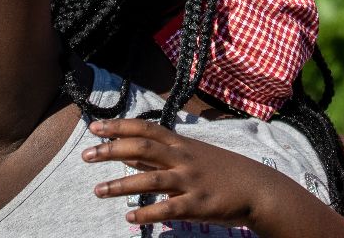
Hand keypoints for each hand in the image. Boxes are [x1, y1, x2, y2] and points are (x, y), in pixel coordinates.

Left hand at [84, 119, 294, 229]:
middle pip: (142, 148)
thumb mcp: (192, 156)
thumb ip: (160, 156)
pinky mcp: (198, 205)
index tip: (94, 128)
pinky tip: (130, 217)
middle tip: (86, 156)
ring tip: (99, 190)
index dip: (118, 126)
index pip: (145, 129)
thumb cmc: (222, 171)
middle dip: (111, 150)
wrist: (257, 189)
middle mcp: (183, 158)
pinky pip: (169, 209)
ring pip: (151, 179)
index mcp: (181, 144)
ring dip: (122, 185)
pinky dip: (148, 212)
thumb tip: (128, 156)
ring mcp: (191, 181)